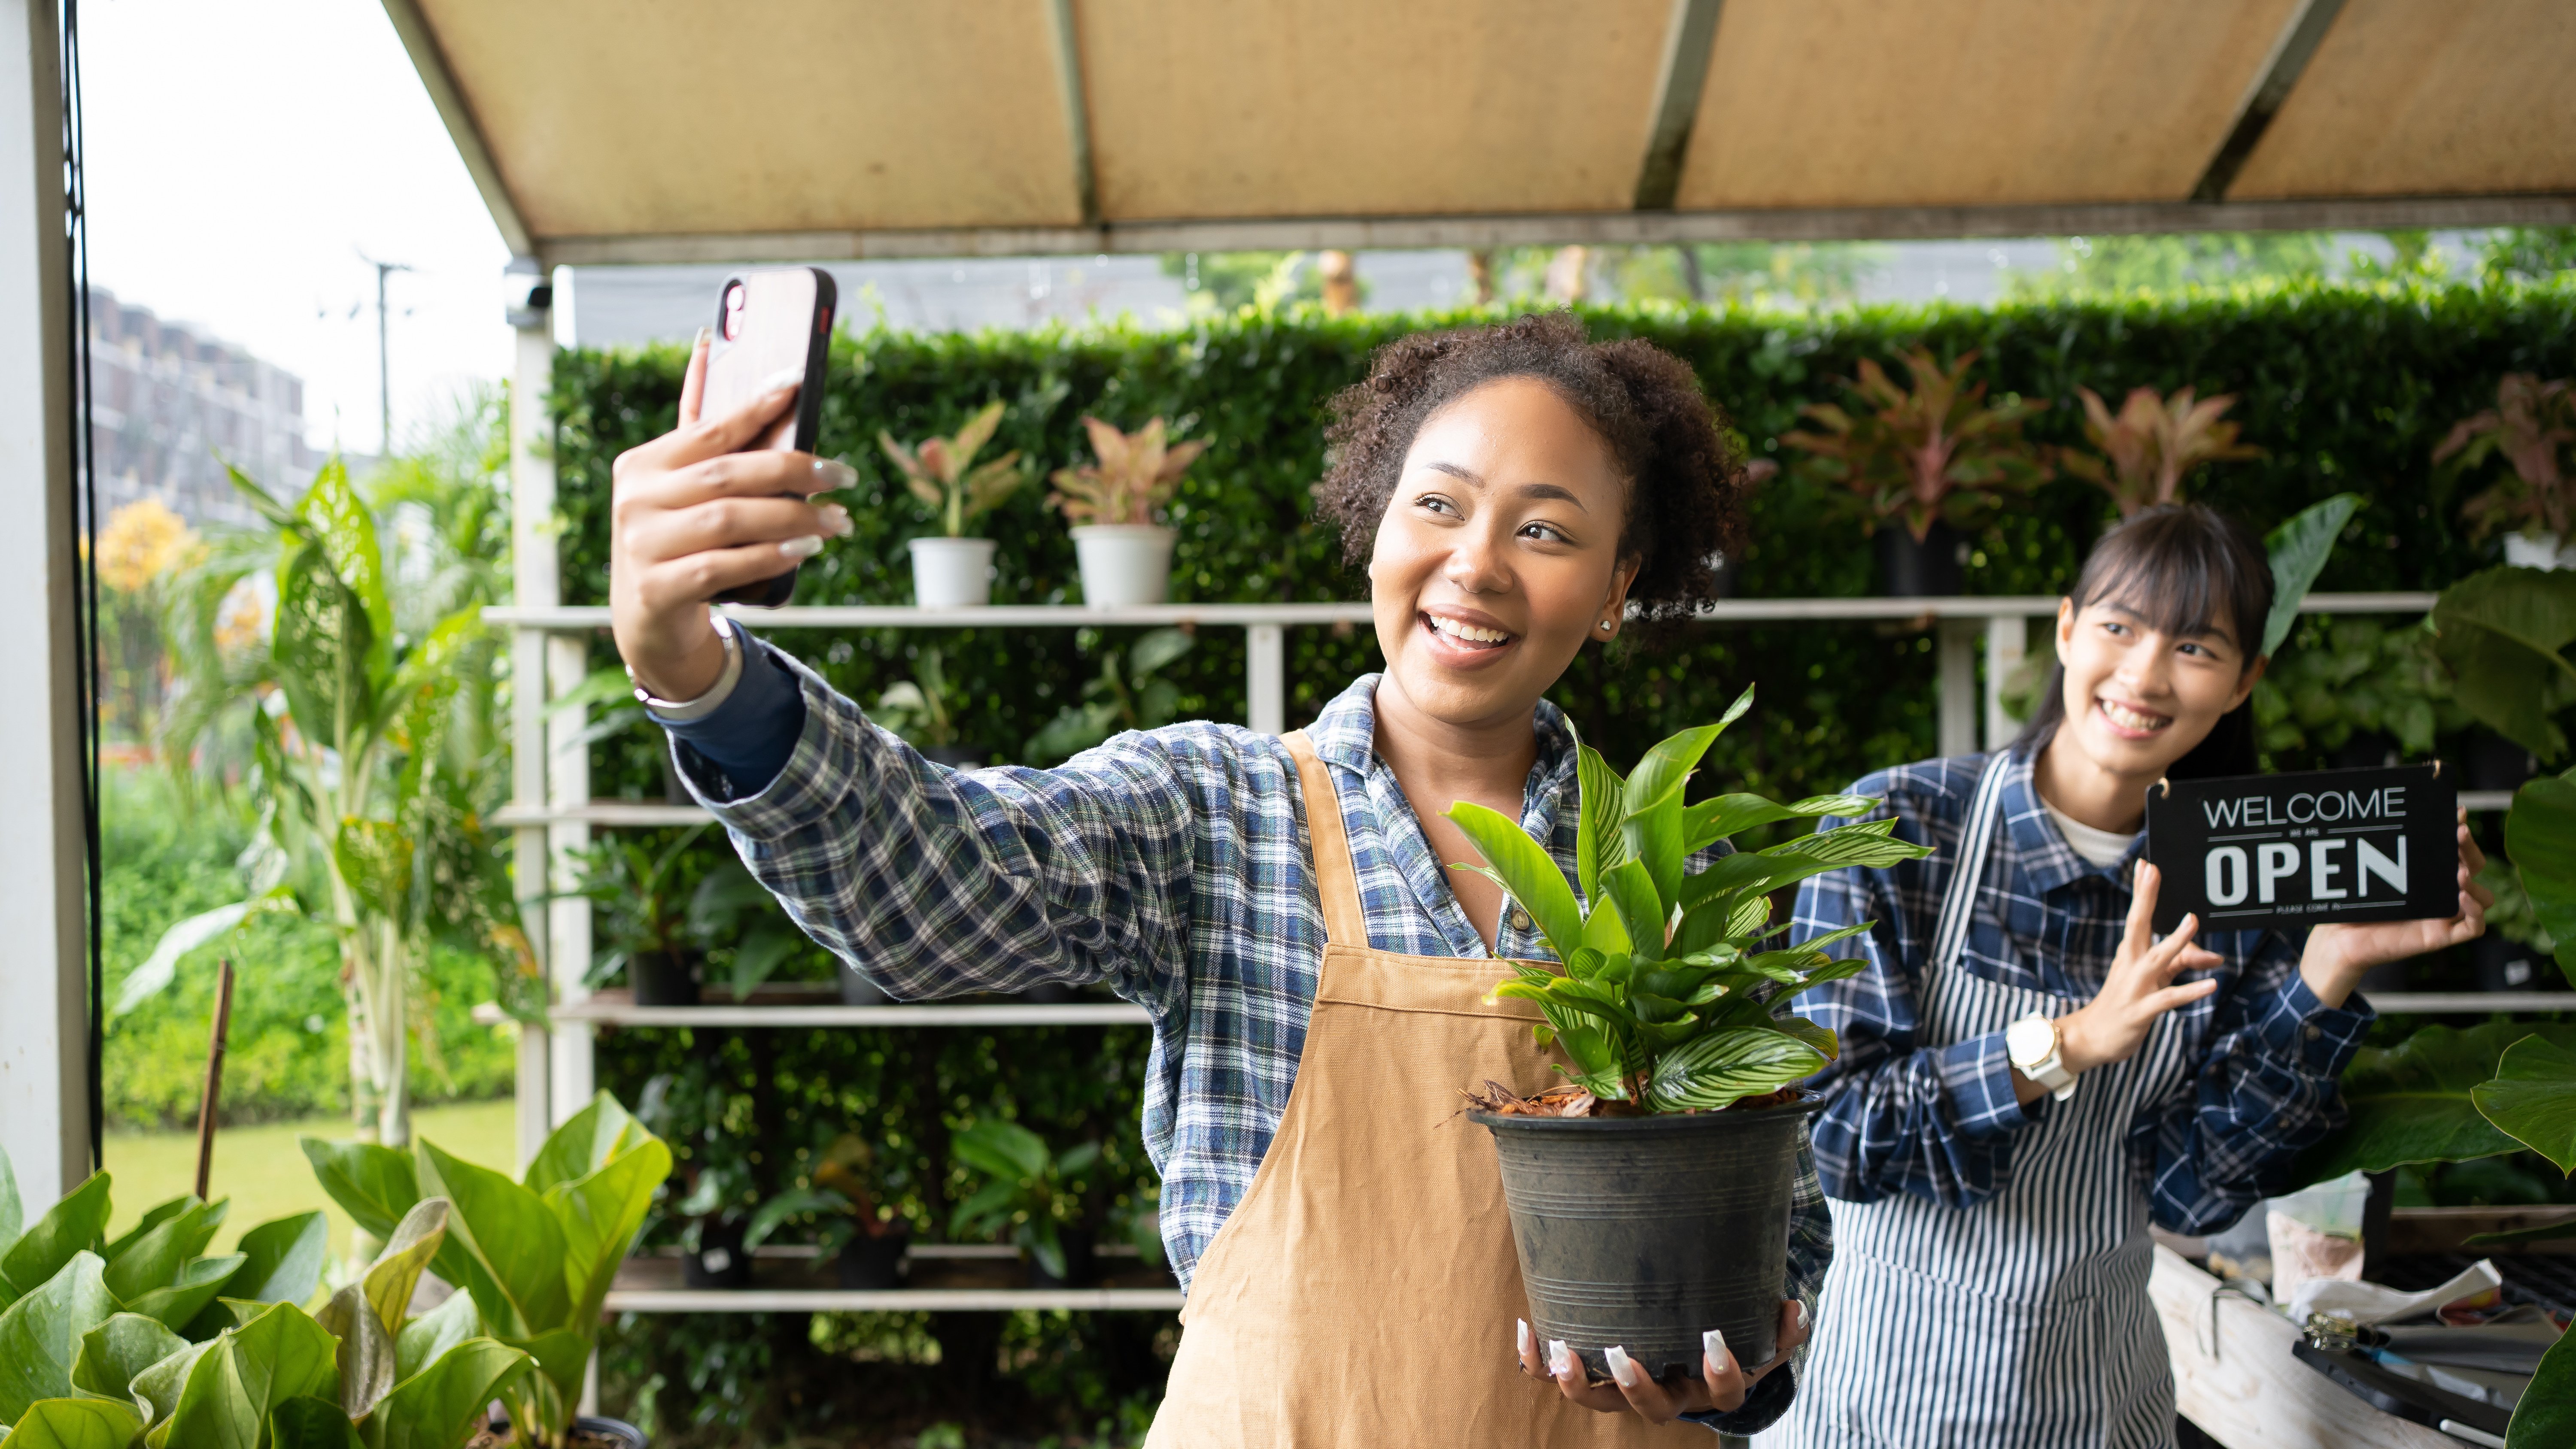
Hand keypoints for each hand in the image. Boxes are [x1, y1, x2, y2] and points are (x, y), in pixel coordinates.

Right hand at [608, 329, 855, 699]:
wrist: (647, 618)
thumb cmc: (678, 538)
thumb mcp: (681, 486)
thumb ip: (700, 429)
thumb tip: (709, 346)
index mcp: (643, 465)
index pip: (709, 430)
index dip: (755, 405)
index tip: (799, 384)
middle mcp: (636, 500)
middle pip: (728, 475)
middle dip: (795, 471)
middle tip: (846, 475)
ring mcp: (642, 546)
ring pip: (730, 520)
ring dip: (794, 517)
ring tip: (838, 520)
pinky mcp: (658, 589)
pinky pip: (724, 566)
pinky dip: (770, 555)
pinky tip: (805, 549)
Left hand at [1514, 1298, 1806, 1422]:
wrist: (1696, 1357)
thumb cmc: (1733, 1338)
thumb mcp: (1763, 1337)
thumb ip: (1782, 1328)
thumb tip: (1796, 1308)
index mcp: (1711, 1388)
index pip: (1723, 1393)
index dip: (1720, 1373)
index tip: (1714, 1342)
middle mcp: (1670, 1396)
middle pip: (1650, 1408)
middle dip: (1634, 1385)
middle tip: (1620, 1354)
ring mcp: (1627, 1390)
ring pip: (1598, 1402)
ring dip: (1577, 1381)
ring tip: (1559, 1350)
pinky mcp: (1594, 1376)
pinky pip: (1557, 1378)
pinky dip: (1537, 1362)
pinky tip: (1528, 1328)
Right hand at [2041, 861, 2221, 1093]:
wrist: (2091, 1038)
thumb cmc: (2124, 1004)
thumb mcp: (2154, 979)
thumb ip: (2181, 964)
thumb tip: (2213, 956)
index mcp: (2129, 954)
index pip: (2136, 917)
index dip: (2143, 892)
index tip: (2147, 864)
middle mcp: (2129, 965)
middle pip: (2138, 925)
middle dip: (2146, 898)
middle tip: (2152, 871)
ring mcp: (2134, 987)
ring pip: (2157, 958)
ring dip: (2175, 939)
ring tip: (2192, 920)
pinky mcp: (2141, 1011)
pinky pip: (2168, 999)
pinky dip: (2190, 991)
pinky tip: (2211, 985)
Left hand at [2299, 812, 2493, 1008]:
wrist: (2337, 937)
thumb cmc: (2352, 900)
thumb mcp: (2368, 869)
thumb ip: (2388, 846)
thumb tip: (2404, 814)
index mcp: (2429, 873)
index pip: (2458, 850)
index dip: (2461, 834)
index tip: (2456, 814)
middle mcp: (2440, 892)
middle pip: (2474, 867)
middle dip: (2470, 849)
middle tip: (2459, 834)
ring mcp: (2443, 915)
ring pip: (2483, 897)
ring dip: (2475, 883)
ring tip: (2458, 874)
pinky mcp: (2439, 937)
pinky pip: (2473, 928)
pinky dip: (2476, 913)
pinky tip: (2462, 898)